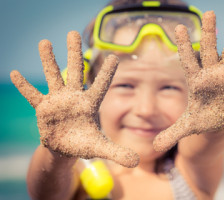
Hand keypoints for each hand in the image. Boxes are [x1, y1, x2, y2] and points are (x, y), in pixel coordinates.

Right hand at [10, 31, 138, 167]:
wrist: (66, 148)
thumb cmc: (84, 143)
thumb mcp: (101, 148)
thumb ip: (118, 152)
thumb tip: (136, 162)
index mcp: (90, 104)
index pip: (100, 85)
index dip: (106, 73)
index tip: (114, 56)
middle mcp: (74, 97)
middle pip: (75, 71)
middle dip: (74, 53)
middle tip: (72, 33)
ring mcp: (58, 101)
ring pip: (53, 77)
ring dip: (48, 60)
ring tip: (44, 41)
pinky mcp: (44, 109)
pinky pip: (32, 95)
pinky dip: (24, 86)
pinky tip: (15, 73)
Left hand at [153, 11, 223, 151]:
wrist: (216, 123)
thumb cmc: (200, 121)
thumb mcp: (185, 128)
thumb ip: (170, 134)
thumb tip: (153, 146)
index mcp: (196, 81)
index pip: (187, 60)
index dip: (182, 45)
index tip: (177, 28)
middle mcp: (211, 74)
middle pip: (209, 50)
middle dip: (209, 32)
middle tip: (209, 12)